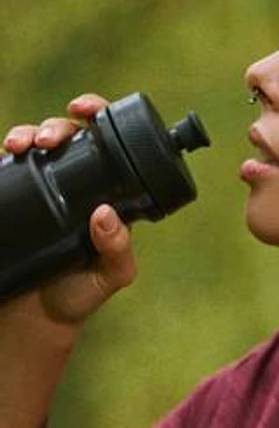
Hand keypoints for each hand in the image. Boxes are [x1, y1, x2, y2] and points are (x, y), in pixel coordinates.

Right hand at [1, 94, 136, 327]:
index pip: (107, 146)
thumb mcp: (110, 277)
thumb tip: (107, 214)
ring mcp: (40, 190)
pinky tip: (3, 155)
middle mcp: (73, 186)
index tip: (84, 109)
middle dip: (55, 126)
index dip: (98, 117)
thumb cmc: (79, 295)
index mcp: (105, 194)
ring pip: (32, 144)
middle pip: (66, 137)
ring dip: (26, 133)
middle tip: (49, 141)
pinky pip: (6, 168)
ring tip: (20, 145)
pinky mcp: (15, 197)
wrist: (35, 318)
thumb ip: (117, 251)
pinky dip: (2, 155)